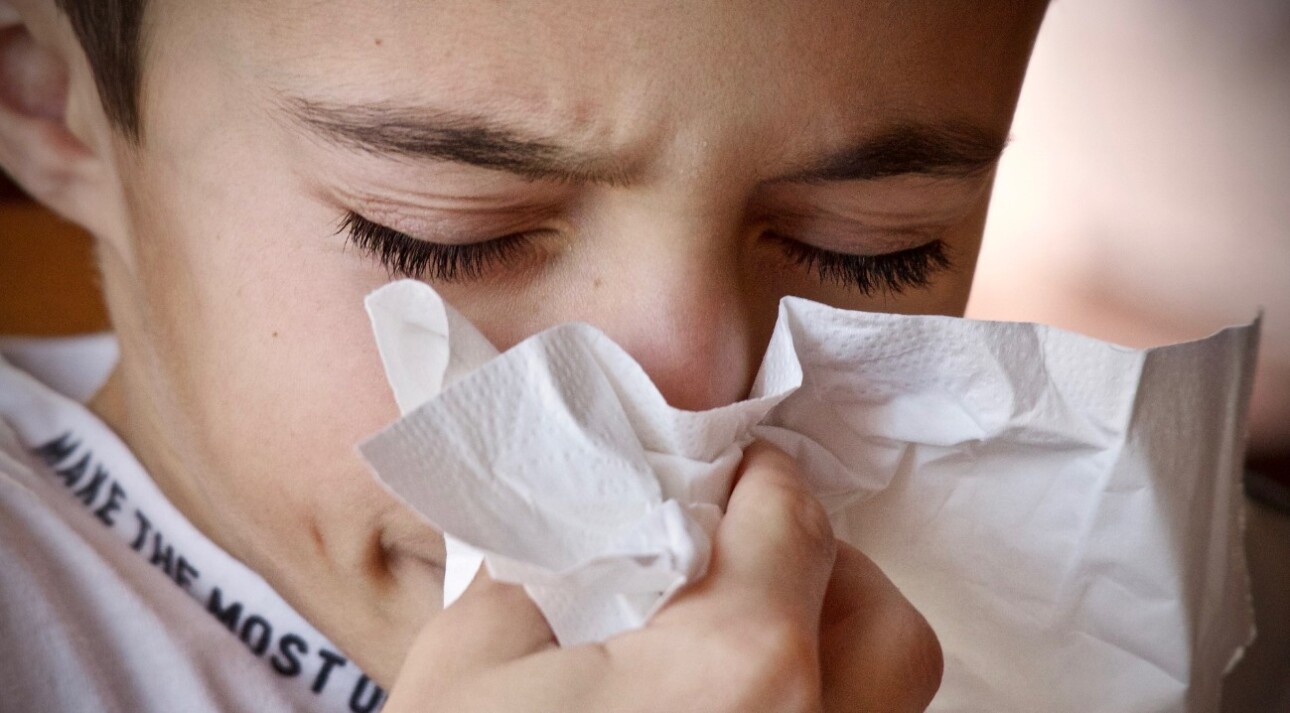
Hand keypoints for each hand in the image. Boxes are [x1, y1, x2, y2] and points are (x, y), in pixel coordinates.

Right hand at [385, 441, 941, 711]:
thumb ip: (545, 566)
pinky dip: (811, 709)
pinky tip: (729, 711)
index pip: (794, 521)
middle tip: (742, 556)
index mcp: (737, 666)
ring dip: (832, 649)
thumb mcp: (470, 662)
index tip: (733, 469)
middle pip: (881, 620)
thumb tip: (590, 526)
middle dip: (822, 568)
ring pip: (888, 700)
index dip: (761, 476)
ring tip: (737, 642)